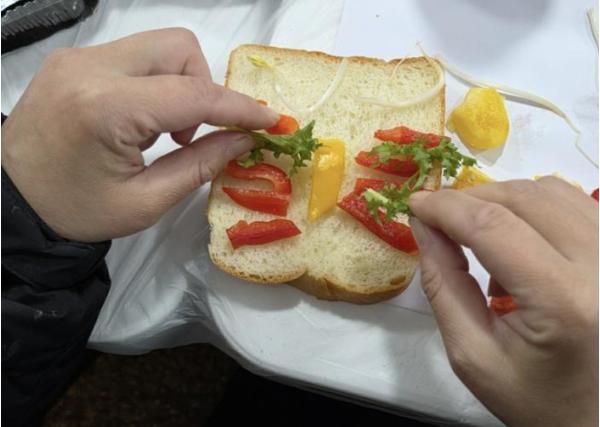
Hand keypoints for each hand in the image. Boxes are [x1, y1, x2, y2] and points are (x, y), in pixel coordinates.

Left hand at [1, 28, 277, 241]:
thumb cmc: (76, 211)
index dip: (239, 107)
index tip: (270, 120)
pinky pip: (135, 56)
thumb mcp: (144, 202)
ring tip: (167, 130)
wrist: (11, 203)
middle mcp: (91, 69)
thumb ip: (200, 164)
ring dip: (181, 83)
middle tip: (196, 133)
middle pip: (178, 48)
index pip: (193, 94)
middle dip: (205, 87)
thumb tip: (245, 138)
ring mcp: (78, 59)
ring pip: (159, 46)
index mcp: (106, 110)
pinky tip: (143, 119)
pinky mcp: (73, 60)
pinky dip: (156, 82)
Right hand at [408, 177, 597, 426]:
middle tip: (436, 217)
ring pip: (550, 190)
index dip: (447, 207)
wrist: (597, 416)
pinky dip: (533, 207)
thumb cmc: (535, 398)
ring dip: (500, 200)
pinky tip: (517, 239)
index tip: (415, 204)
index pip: (493, 227)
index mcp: (564, 301)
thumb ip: (442, 284)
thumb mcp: (472, 353)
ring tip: (475, 232)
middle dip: (468, 199)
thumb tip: (424, 224)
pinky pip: (573, 201)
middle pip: (523, 198)